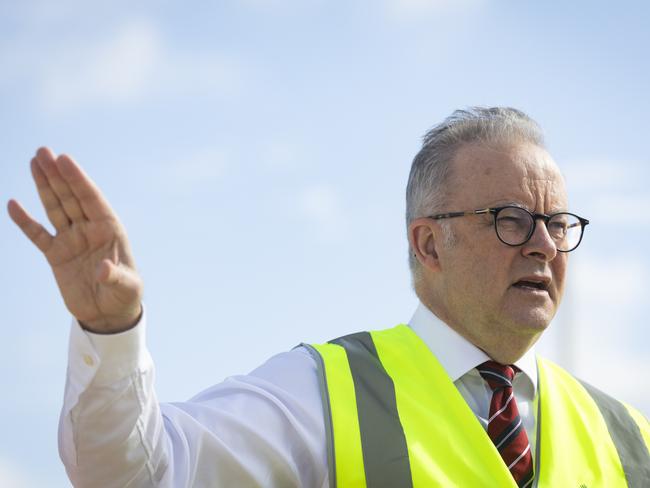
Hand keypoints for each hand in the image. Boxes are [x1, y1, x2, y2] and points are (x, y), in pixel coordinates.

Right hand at [8, 147, 142, 332]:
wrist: (108, 315)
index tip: (65, 159)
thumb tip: (103, 269)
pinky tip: (14, 204)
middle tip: (43, 151)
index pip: (92, 199)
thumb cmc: (124, 296)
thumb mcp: (126, 286)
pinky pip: (38, 234)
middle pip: (71, 197)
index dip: (78, 180)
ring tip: (35, 161)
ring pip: (55, 208)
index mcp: (109, 230)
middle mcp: (89, 230)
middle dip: (58, 175)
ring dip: (44, 186)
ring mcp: (71, 240)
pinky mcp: (56, 256)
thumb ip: (115, 276)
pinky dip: (26, 221)